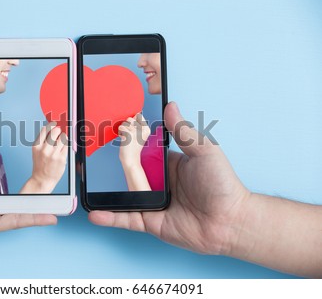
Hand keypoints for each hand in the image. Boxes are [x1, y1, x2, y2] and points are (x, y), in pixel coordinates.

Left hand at [0, 109, 56, 255]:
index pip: (7, 164)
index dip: (23, 157)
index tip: (40, 147)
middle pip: (18, 184)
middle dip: (38, 179)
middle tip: (60, 168)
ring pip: (21, 203)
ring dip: (41, 200)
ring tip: (63, 194)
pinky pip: (15, 220)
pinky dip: (33, 218)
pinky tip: (49, 216)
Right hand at [21, 122, 67, 192]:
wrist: (42, 179)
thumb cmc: (40, 164)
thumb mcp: (37, 151)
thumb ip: (43, 140)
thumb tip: (52, 127)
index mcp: (37, 146)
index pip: (45, 129)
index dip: (51, 125)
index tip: (54, 124)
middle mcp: (45, 149)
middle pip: (56, 131)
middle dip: (58, 130)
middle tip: (59, 131)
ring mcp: (54, 154)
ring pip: (63, 137)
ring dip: (63, 137)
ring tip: (60, 142)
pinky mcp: (62, 158)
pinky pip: (67, 146)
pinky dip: (65, 145)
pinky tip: (62, 148)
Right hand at [89, 102, 249, 254]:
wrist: (231, 220)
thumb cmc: (223, 185)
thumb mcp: (205, 152)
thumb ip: (184, 131)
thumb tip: (170, 106)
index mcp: (168, 163)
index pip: (143, 149)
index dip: (134, 139)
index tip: (128, 127)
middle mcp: (157, 181)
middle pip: (132, 169)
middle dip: (127, 159)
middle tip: (127, 150)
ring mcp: (152, 202)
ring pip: (128, 191)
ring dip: (119, 186)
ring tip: (119, 179)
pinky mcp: (150, 221)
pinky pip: (126, 219)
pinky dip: (110, 217)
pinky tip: (96, 214)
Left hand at [118, 113, 150, 167]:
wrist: (131, 159)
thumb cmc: (133, 147)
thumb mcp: (139, 135)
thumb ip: (138, 124)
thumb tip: (136, 114)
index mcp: (147, 129)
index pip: (138, 116)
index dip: (133, 122)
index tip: (134, 131)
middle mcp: (143, 129)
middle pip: (130, 118)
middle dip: (127, 126)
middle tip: (129, 135)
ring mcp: (136, 132)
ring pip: (124, 122)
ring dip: (123, 129)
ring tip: (126, 137)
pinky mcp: (129, 134)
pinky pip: (121, 127)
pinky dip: (120, 132)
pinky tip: (123, 138)